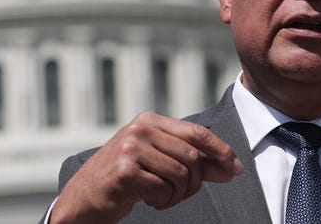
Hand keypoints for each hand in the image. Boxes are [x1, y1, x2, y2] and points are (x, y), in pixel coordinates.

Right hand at [50, 111, 243, 222]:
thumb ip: (194, 162)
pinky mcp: (125, 171)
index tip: (236, 168)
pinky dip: (161, 201)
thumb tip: (232, 167)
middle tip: (179, 194)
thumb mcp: (159, 162)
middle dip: (193, 183)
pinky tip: (146, 200)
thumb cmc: (125, 178)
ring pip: (180, 175)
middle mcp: (140, 128)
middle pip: (192, 157)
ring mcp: (130, 148)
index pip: (196, 132)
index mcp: (149, 120)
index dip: (221, 150)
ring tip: (160, 197)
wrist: (84, 196)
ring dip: (176, 195)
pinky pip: (162, 190)